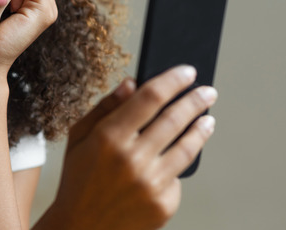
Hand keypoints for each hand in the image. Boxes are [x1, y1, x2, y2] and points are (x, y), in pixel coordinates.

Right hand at [44, 66, 217, 229]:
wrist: (81, 228)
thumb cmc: (78, 179)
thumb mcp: (78, 138)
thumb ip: (104, 108)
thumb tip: (131, 84)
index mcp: (107, 137)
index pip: (149, 98)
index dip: (172, 80)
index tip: (187, 72)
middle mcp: (132, 159)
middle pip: (174, 119)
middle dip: (195, 100)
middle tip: (207, 91)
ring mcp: (150, 183)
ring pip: (187, 147)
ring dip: (201, 128)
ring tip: (207, 118)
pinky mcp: (163, 203)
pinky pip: (178, 176)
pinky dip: (179, 164)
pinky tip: (180, 155)